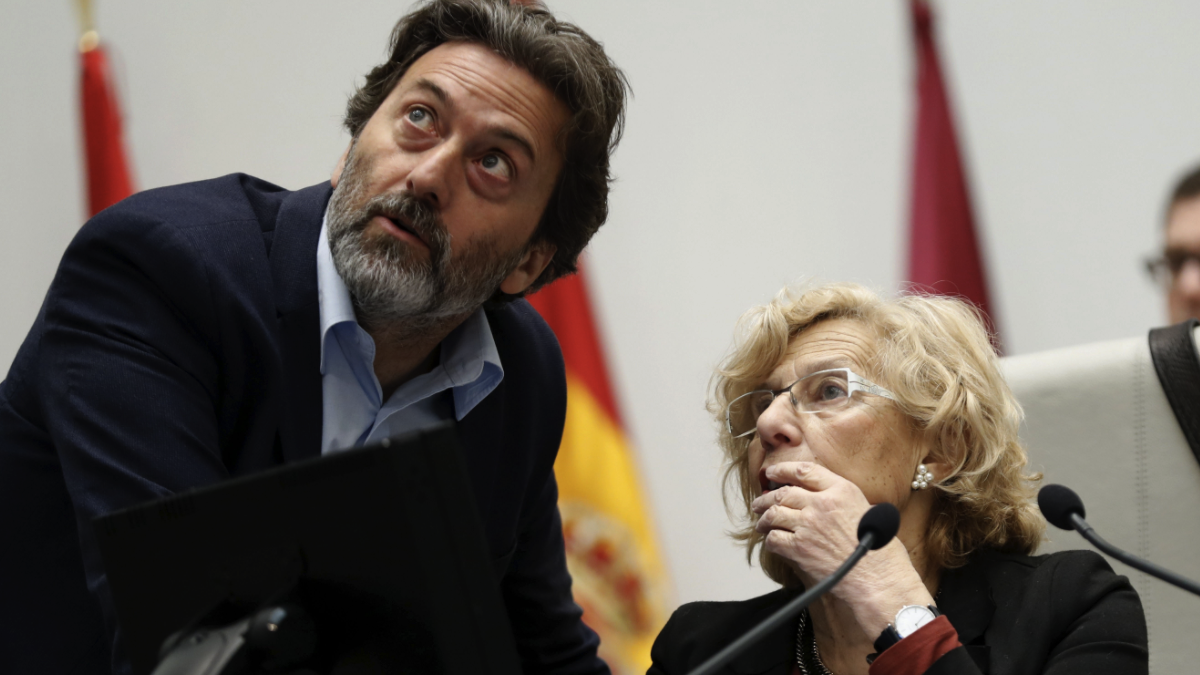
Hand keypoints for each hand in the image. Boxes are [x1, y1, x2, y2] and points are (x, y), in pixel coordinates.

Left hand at [751, 461, 872, 580]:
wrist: (878, 578)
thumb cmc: (878, 550)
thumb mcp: (867, 509)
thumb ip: (842, 499)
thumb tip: (825, 497)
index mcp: (841, 490)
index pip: (804, 470)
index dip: (782, 470)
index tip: (772, 473)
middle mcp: (822, 503)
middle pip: (783, 492)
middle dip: (766, 497)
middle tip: (759, 502)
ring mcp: (808, 525)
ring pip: (773, 514)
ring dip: (763, 518)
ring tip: (761, 523)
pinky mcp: (799, 548)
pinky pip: (774, 539)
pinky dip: (770, 540)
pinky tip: (772, 542)